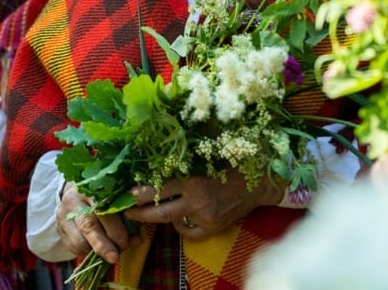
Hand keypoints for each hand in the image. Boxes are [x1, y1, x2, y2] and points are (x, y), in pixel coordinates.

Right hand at [55, 182, 138, 263]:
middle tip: (114, 257)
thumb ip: (125, 215)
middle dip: (103, 245)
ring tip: (108, 251)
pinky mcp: (58, 228)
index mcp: (91, 187)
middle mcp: (73, 199)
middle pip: (88, 226)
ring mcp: (63, 214)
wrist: (76, 190)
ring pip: (78, 240)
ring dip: (95, 251)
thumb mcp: (113, 197)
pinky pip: (72, 247)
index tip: (125, 242)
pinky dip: (86, 252)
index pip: (102, 209)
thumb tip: (137, 239)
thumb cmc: (102, 194)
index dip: (114, 229)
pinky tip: (96, 247)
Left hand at [123, 168, 283, 238]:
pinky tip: (180, 217)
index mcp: (194, 181)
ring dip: (161, 217)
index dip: (141, 193)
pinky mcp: (214, 228)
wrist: (261, 180)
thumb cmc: (233, 160)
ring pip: (174, 222)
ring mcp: (206, 218)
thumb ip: (183, 161)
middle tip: (127, 211)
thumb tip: (156, 160)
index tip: (127, 193)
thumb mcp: (205, 156)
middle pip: (160, 213)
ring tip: (150, 211)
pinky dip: (182, 226)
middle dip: (140, 213)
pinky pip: (189, 232)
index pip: (159, 190)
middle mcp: (197, 202)